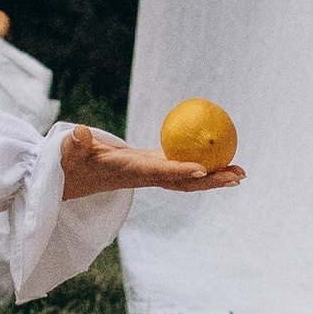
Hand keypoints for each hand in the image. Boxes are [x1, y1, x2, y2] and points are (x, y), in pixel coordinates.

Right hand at [56, 127, 246, 202]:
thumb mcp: (71, 152)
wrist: (73, 176)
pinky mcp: (153, 166)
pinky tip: (219, 153)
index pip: (160, 172)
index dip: (181, 171)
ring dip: (214, 176)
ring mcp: (152, 173)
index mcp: (131, 172)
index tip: (204, 170)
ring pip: (187, 176)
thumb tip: (79, 132)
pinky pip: (181, 165)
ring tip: (241, 171)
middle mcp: (147, 176)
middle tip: (239, 176)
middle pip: (185, 181)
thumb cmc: (71, 162)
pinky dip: (201, 162)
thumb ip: (77, 143)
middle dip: (211, 181)